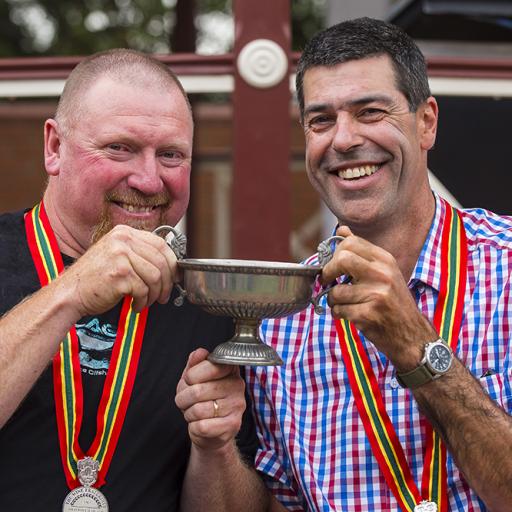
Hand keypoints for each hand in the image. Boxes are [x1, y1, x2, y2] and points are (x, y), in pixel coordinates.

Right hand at [61, 225, 177, 314]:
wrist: (69, 293)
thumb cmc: (94, 278)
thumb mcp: (117, 256)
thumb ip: (139, 254)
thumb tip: (170, 265)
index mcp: (124, 232)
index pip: (161, 244)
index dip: (172, 263)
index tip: (175, 276)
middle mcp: (122, 240)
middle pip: (161, 261)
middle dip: (167, 282)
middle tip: (164, 295)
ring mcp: (120, 256)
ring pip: (156, 277)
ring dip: (155, 294)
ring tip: (147, 302)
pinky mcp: (120, 274)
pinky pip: (144, 290)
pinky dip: (143, 302)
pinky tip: (135, 305)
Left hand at [175, 349, 246, 451]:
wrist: (211, 431)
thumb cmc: (202, 400)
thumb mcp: (194, 378)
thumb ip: (195, 363)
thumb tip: (200, 353)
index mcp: (230, 370)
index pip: (210, 367)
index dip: (191, 376)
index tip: (190, 381)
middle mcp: (237, 386)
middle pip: (198, 391)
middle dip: (184, 398)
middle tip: (186, 401)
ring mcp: (237, 406)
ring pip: (198, 410)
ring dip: (189, 413)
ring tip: (194, 413)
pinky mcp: (232, 425)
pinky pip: (201, 426)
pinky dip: (194, 427)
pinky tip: (200, 424)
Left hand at [321, 226, 436, 369]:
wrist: (413, 336)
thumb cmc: (395, 303)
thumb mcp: (384, 272)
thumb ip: (362, 252)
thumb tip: (342, 230)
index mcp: (385, 260)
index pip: (350, 242)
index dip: (334, 254)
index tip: (332, 266)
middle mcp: (383, 274)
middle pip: (342, 259)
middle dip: (328, 272)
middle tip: (328, 282)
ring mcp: (376, 295)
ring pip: (336, 291)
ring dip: (334, 301)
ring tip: (346, 305)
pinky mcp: (369, 315)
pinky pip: (339, 310)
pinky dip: (339, 315)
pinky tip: (351, 316)